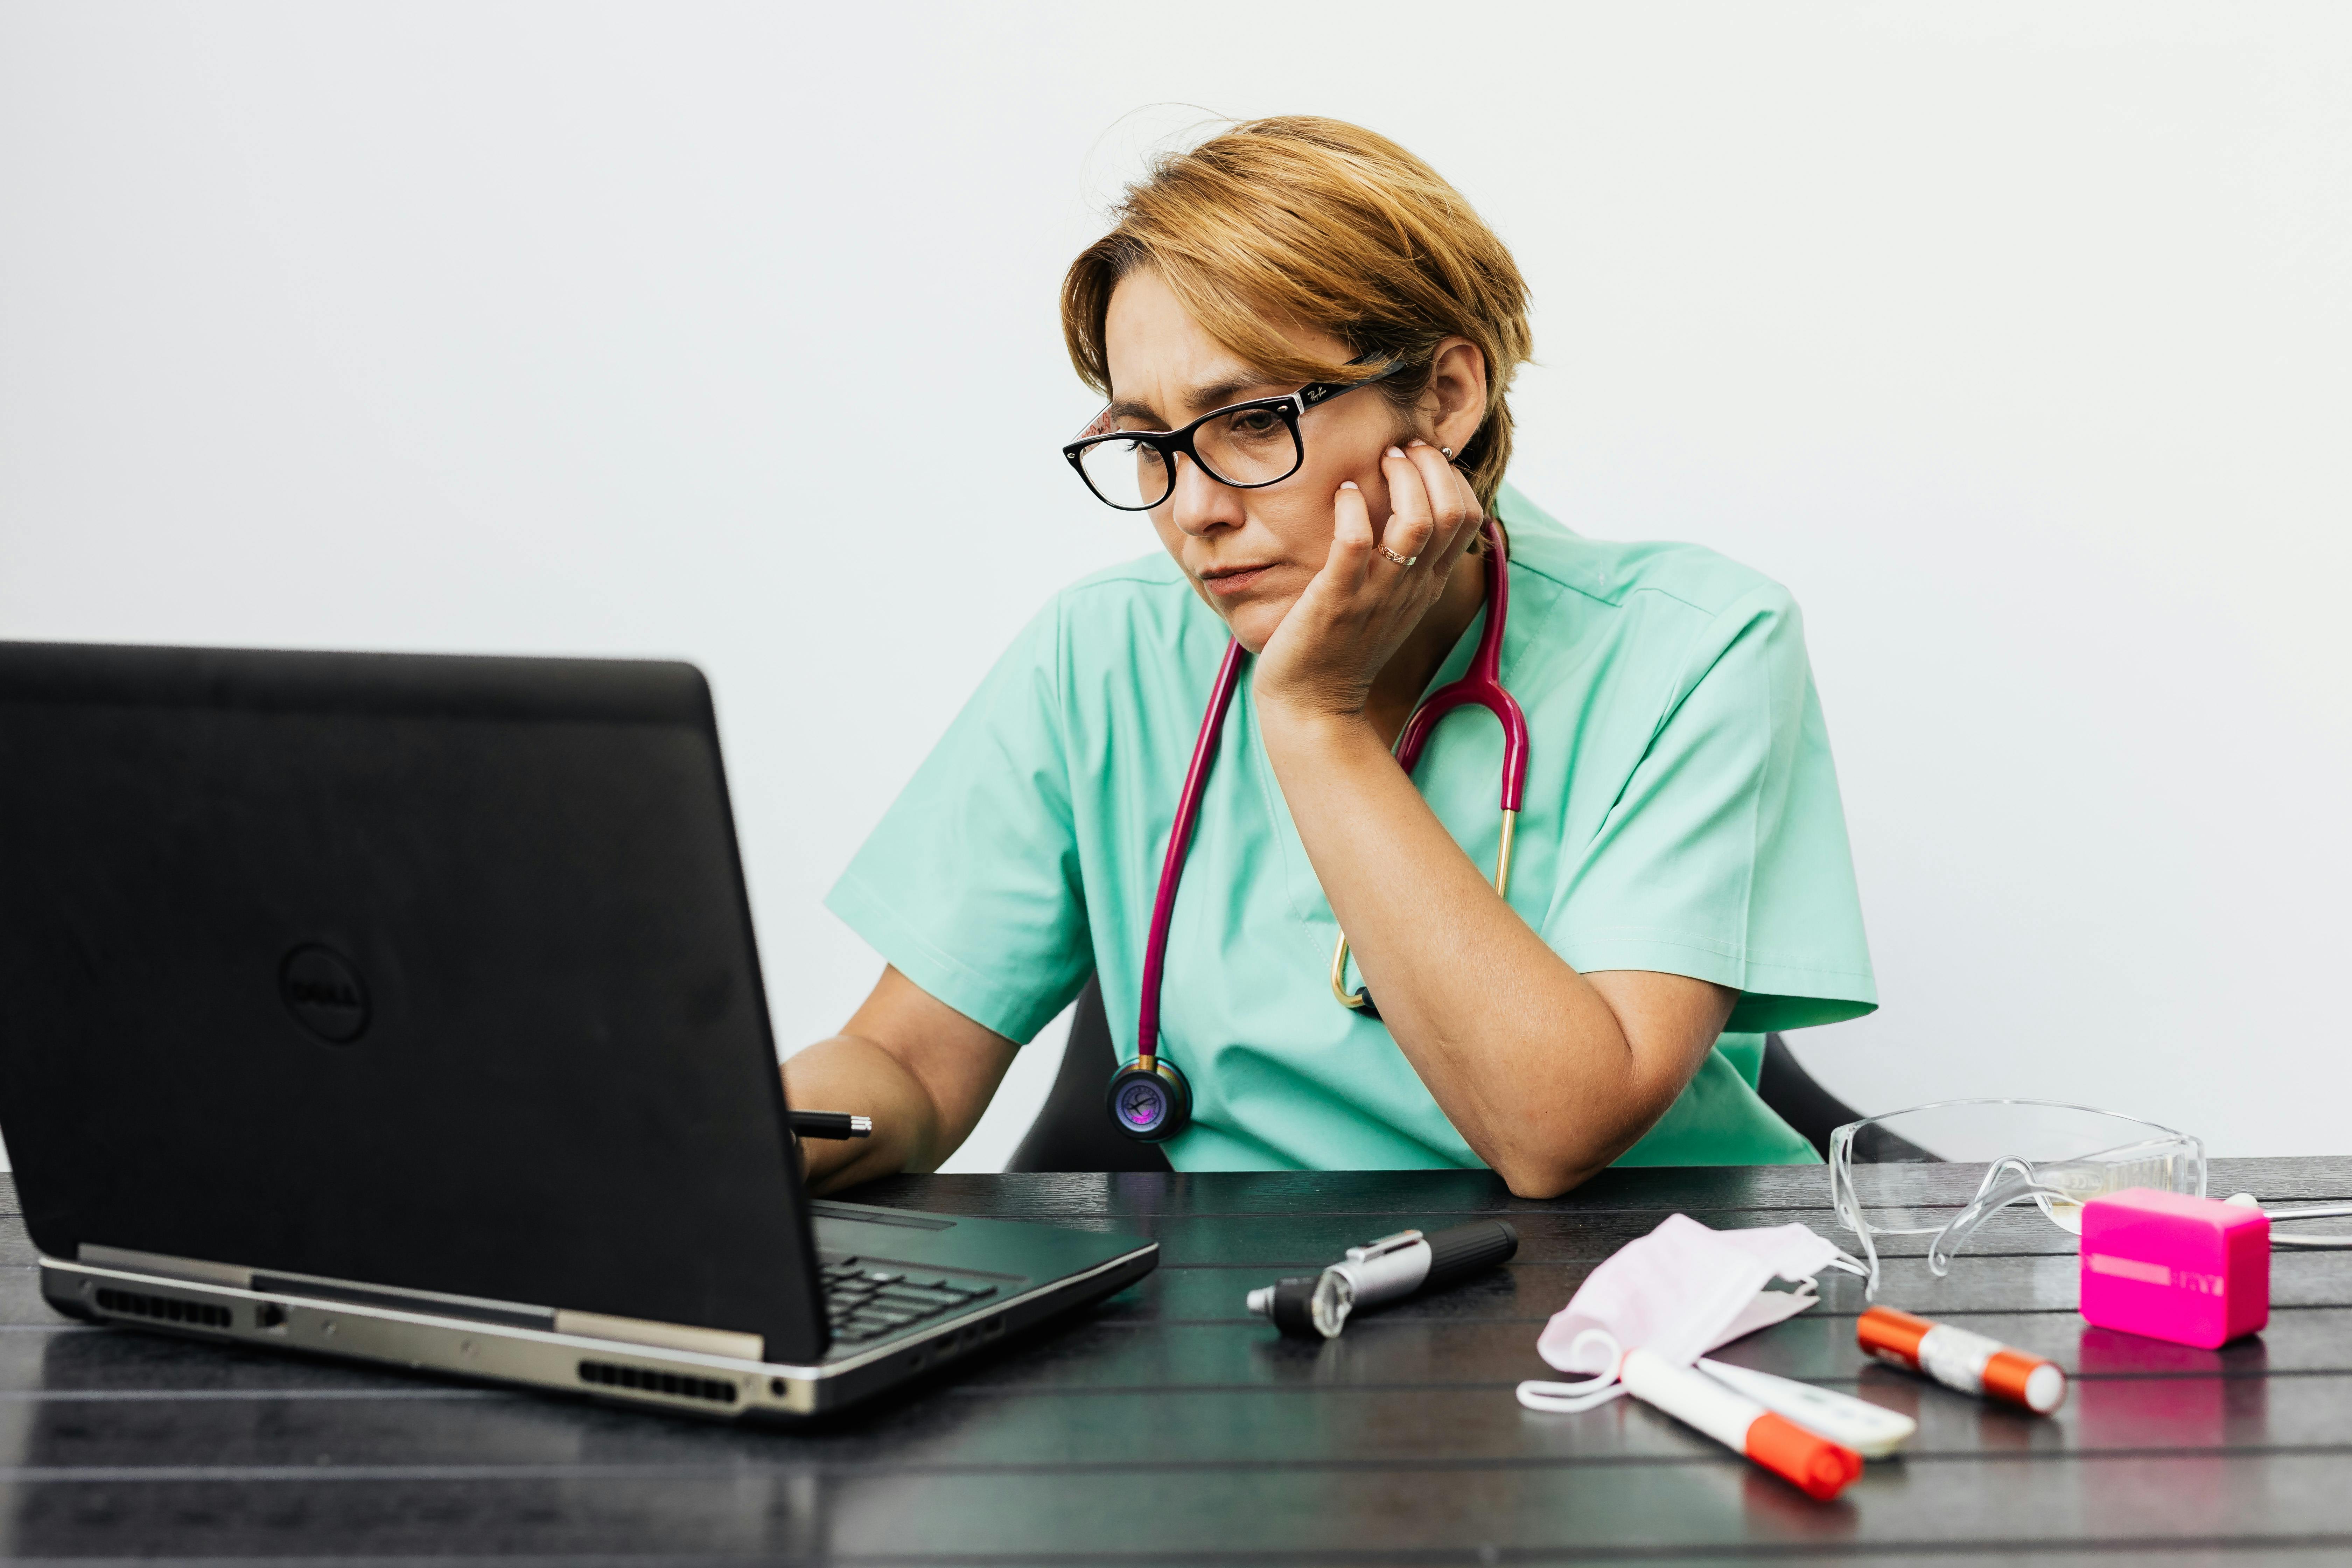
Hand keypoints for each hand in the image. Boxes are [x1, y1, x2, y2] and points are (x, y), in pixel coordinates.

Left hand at [1251, 440, 1484, 723]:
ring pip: (1415, 522)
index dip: (1451, 477)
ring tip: (1381, 460)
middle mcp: (1411, 587)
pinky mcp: (1336, 599)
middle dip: (1431, 466)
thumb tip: (1409, 513)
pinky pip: (1356, 542)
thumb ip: (1405, 564)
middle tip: (1401, 449)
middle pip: (1450, 511)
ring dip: (1401, 479)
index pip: (1468, 518)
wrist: (1313, 707)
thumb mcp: (1390, 603)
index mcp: (1427, 585)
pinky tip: (1345, 493)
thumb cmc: (1344, 648)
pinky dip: (1354, 509)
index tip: (1422, 456)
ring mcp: (1377, 593)